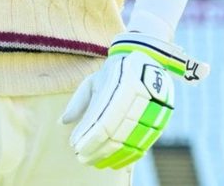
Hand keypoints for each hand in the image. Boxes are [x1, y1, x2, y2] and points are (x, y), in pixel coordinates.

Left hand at [60, 32, 208, 168]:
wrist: (148, 60)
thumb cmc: (114, 72)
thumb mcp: (93, 81)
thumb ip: (79, 101)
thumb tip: (62, 122)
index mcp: (120, 86)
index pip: (102, 119)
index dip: (88, 135)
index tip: (74, 145)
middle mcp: (138, 99)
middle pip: (115, 133)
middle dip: (97, 148)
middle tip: (81, 158)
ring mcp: (152, 111)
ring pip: (129, 141)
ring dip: (110, 155)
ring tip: (94, 162)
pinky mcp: (160, 121)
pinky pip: (144, 144)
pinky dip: (128, 157)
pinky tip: (114, 163)